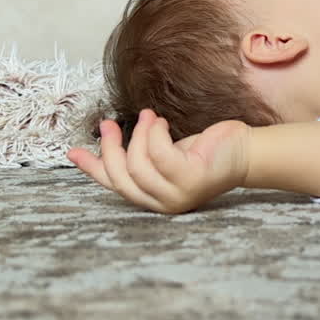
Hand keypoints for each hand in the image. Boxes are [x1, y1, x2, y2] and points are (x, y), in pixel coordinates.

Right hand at [67, 109, 250, 213]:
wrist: (246, 153)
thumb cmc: (206, 152)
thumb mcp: (166, 155)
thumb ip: (140, 155)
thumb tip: (106, 138)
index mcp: (154, 198)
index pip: (115, 186)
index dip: (92, 168)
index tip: (73, 151)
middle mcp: (163, 202)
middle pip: (121, 177)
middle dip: (110, 148)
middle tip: (109, 124)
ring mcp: (177, 194)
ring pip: (137, 165)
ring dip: (137, 136)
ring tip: (148, 117)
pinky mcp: (189, 177)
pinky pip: (158, 153)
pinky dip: (154, 133)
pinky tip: (161, 122)